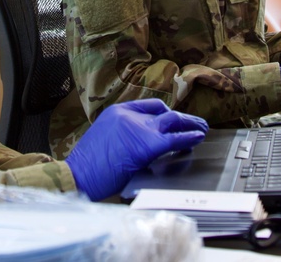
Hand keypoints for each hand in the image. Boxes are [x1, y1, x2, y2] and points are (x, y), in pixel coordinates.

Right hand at [65, 98, 207, 200]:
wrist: (79, 175)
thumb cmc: (88, 167)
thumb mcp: (105, 140)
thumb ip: (124, 136)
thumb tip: (141, 145)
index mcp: (117, 112)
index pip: (150, 106)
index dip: (166, 113)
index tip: (174, 120)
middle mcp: (129, 115)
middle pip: (164, 111)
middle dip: (182, 118)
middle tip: (196, 123)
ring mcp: (139, 128)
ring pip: (172, 120)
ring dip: (190, 124)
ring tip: (202, 129)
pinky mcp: (148, 144)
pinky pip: (175, 138)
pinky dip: (188, 137)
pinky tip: (197, 138)